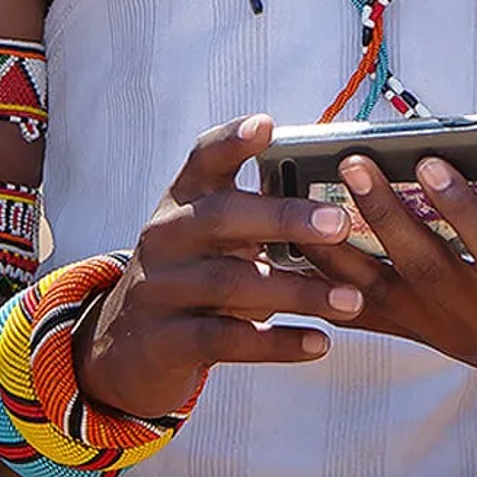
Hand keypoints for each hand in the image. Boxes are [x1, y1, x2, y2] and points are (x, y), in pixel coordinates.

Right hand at [76, 116, 367, 419]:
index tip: (267, 124)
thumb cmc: (193, 284)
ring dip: (298, 291)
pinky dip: (277, 343)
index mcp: (183, 204)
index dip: (232, 141)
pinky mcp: (165, 340)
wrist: (126, 351)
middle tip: (339, 224)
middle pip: (222, 216)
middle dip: (284, 218)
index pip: (203, 160)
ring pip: (230, 283)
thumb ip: (258, 223)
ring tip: (350, 300)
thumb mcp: (212, 245)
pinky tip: (319, 343)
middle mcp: (166, 238)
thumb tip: (341, 208)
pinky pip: (226, 339)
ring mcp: (160, 289)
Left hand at [302, 153, 476, 403]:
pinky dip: (318, 280)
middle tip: (353, 161)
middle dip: (383, 214)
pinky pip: (354, 306)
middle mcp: (472, 314)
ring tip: (304, 199)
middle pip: (421, 264)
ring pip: (376, 287)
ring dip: (337, 245)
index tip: (432, 162)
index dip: (461, 208)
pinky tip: (281, 247)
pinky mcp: (406, 328)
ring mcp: (432, 325)